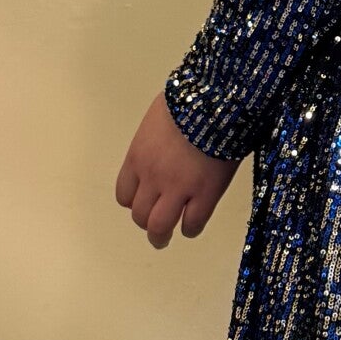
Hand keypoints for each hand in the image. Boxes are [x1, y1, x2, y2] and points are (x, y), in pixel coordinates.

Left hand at [115, 92, 238, 246]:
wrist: (216, 102)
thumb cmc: (190, 100)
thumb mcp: (160, 118)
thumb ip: (156, 139)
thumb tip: (164, 141)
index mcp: (138, 157)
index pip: (124, 193)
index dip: (134, 200)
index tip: (145, 200)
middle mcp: (152, 178)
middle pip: (139, 214)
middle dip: (146, 222)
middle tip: (154, 227)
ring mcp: (178, 189)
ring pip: (159, 226)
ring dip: (160, 236)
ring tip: (164, 239)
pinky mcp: (205, 195)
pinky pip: (192, 224)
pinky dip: (190, 229)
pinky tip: (192, 226)